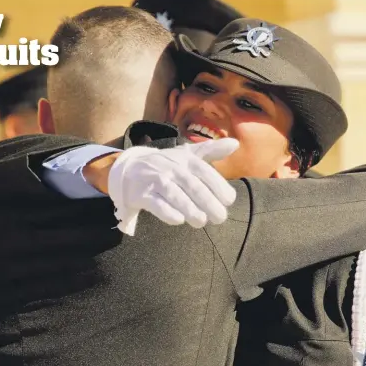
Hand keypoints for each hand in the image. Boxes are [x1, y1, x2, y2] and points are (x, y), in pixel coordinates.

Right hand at [106, 139, 239, 234]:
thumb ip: (211, 150)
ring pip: (175, 196)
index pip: (205, 172)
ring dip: (190, 210)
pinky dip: (168, 213)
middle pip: (193, 186)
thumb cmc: (166, 164)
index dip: (219, 186)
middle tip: (220, 218)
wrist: (129, 169)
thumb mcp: (187, 155)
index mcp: (185, 159)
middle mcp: (171, 168)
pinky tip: (179, 220)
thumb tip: (235, 143)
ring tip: (201, 222)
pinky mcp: (142, 194)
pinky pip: (156, 204)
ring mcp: (156, 181)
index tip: (229, 200)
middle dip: (209, 203)